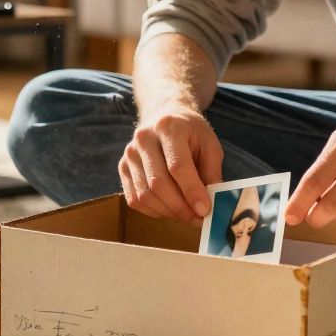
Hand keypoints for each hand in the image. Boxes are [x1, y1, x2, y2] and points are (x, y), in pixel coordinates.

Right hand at [119, 106, 223, 223]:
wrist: (165, 116)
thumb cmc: (191, 132)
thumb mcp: (210, 144)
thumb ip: (212, 172)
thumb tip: (211, 204)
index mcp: (168, 127)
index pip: (177, 165)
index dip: (192, 191)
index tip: (205, 210)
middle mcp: (144, 139)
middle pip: (158, 183)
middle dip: (180, 207)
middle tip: (198, 218)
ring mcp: (129, 154)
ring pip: (145, 195)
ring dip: (168, 212)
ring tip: (186, 214)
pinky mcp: (123, 167)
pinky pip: (134, 200)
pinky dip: (154, 211)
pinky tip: (169, 209)